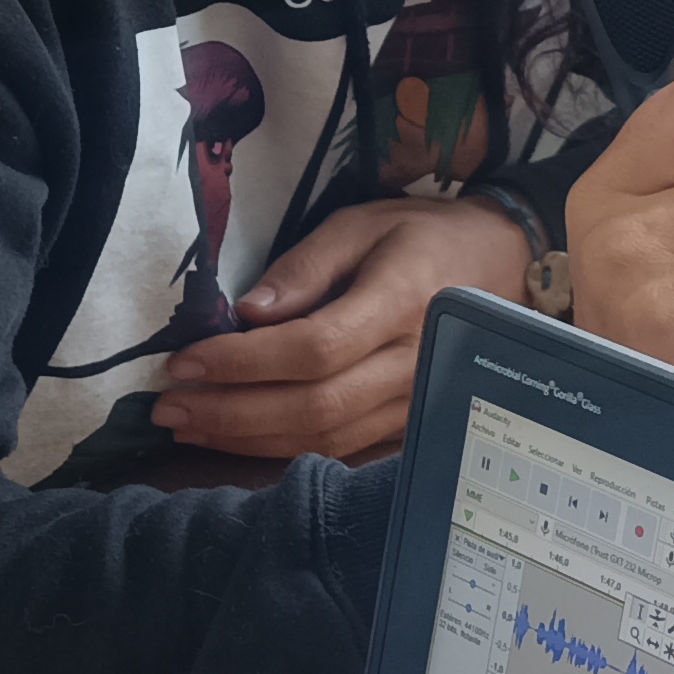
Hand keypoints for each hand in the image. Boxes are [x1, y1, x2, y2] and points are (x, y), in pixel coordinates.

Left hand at [151, 194, 526, 460]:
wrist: (504, 265)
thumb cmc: (424, 237)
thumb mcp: (361, 224)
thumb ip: (304, 267)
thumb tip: (247, 315)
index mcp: (399, 301)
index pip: (313, 349)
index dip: (243, 364)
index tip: (185, 362)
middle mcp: (411, 362)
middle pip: (314, 406)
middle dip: (231, 413)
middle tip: (169, 407)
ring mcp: (413, 401)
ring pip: (323, 437)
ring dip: (247, 439)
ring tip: (189, 425)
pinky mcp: (407, 423)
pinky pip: (340, 447)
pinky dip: (282, 448)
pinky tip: (238, 438)